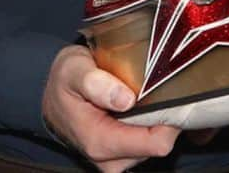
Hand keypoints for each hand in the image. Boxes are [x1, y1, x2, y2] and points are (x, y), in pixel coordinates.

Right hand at [42, 45, 179, 171]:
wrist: (50, 94)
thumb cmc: (64, 80)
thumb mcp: (74, 70)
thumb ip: (95, 83)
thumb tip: (125, 99)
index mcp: (100, 141)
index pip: (155, 143)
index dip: (172, 120)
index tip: (178, 94)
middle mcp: (111, 159)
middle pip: (160, 144)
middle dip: (169, 118)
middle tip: (170, 87)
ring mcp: (117, 158)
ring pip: (157, 144)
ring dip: (163, 120)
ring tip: (158, 91)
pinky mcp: (123, 153)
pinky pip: (150, 143)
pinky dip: (159, 125)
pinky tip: (157, 103)